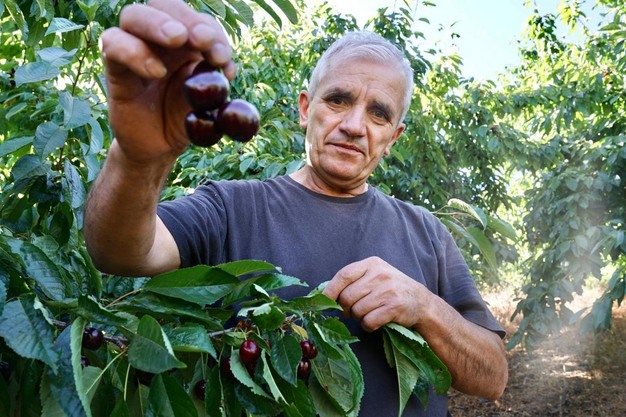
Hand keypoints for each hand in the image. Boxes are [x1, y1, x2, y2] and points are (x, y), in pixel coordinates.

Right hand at [99, 0, 234, 162]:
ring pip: (133, 16)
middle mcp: (158, 39)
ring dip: (158, 23)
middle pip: (164, 5)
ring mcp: (134, 49)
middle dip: (187, 18)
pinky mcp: (115, 68)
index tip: (222, 57)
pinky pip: (113, 45)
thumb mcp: (209, 102)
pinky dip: (134, 52)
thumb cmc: (185, 117)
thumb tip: (225, 67)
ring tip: (178, 39)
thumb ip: (217, 84)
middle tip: (202, 39)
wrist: (160, 146)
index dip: (211, 31)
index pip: (197, 21)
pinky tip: (156, 71)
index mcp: (187, 42)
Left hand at [323, 257, 427, 331]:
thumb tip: (326, 295)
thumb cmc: (391, 289)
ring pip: (357, 311)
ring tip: (368, 314)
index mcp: (372, 264)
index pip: (344, 275)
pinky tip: (375, 322)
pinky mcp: (394, 307)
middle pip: (347, 297)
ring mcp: (388, 290)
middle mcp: (380, 274)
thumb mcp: (375, 276)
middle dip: (345, 309)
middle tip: (351, 312)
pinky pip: (369, 321)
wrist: (421, 302)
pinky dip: (368, 326)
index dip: (330, 290)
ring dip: (359, 318)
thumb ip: (354, 280)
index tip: (323, 301)